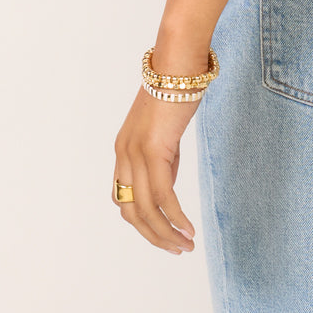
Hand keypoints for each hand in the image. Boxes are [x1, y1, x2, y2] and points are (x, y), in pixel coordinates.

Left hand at [112, 86, 198, 252]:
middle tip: (177, 249)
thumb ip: (164, 159)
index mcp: (124, 150)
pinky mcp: (154, 150)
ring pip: (146, 210)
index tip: (165, 234)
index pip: (124, 199)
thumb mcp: (166, 132)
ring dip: (166, 234)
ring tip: (186, 246)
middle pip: (131, 212)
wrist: (179, 63)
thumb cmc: (177, 90)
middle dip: (154, 236)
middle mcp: (124, 155)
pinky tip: (188, 229)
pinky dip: (176, 218)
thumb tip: (167, 188)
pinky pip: (163, 196)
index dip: (142, 222)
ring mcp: (136, 153)